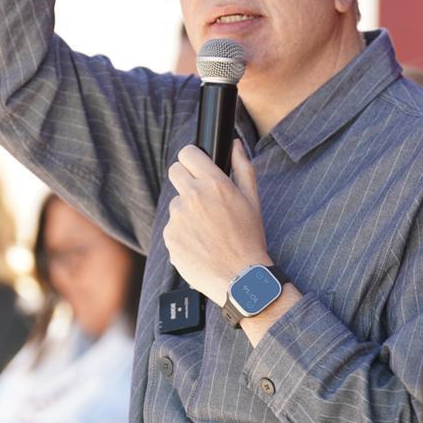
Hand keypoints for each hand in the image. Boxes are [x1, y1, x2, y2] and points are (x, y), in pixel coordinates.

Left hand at [163, 140, 270, 306]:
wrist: (240, 278)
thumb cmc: (249, 239)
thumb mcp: (252, 200)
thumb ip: (243, 167)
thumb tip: (235, 144)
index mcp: (214, 184)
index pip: (187, 153)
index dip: (192, 159)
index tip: (196, 166)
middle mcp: (193, 197)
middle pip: (174, 171)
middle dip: (185, 179)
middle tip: (200, 197)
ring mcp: (178, 218)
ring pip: (175, 204)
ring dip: (186, 212)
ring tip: (207, 230)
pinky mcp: (169, 237)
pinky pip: (172, 228)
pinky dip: (182, 234)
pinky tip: (200, 244)